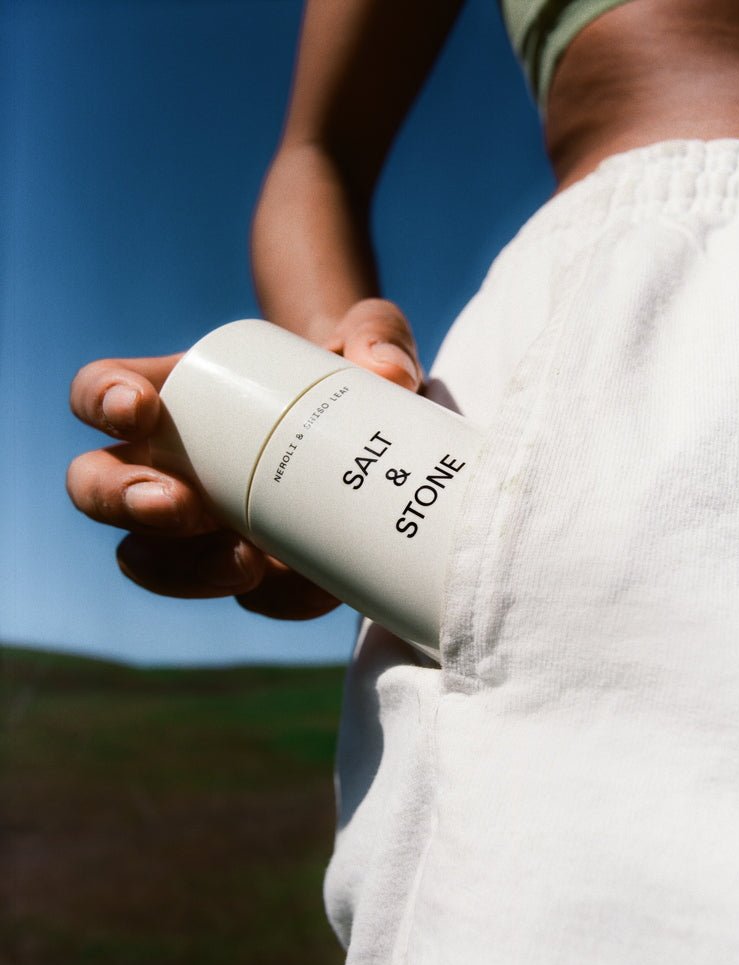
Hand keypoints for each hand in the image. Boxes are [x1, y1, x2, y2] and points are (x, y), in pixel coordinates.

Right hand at [66, 299, 420, 618]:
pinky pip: (249, 601)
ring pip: (148, 559)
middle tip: (178, 502)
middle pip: (97, 487)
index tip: (140, 409)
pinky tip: (312, 588)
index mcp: (177, 397)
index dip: (100, 400)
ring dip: (179, 569)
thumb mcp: (368, 340)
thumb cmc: (351, 371)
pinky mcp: (257, 572)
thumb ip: (379, 336)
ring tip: (243, 562)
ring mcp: (205, 529)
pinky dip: (276, 599)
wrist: (386, 431)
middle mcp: (169, 466)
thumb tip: (388, 373)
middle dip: (121, 499)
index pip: (100, 393)